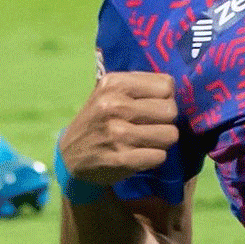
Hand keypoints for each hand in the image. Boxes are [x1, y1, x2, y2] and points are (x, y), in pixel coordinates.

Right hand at [58, 71, 178, 185]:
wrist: (70, 155)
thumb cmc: (99, 119)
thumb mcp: (110, 93)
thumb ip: (141, 86)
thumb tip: (174, 88)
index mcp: (114, 84)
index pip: (166, 85)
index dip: (164, 98)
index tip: (151, 106)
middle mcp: (114, 106)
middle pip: (171, 110)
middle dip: (165, 120)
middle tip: (150, 125)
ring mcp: (117, 133)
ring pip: (170, 134)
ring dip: (162, 141)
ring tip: (146, 140)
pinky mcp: (121, 159)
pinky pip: (160, 156)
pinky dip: (154, 157)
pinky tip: (140, 155)